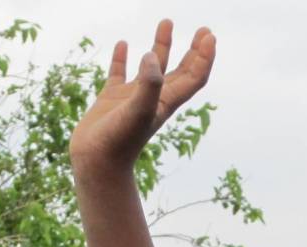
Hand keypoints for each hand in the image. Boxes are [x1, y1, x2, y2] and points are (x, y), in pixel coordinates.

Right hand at [69, 20, 216, 172]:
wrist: (96, 163)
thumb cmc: (119, 141)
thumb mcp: (137, 111)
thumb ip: (148, 83)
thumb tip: (152, 55)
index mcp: (166, 102)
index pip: (194, 77)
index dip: (205, 58)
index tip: (210, 36)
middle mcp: (153, 98)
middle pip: (181, 70)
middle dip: (193, 51)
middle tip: (203, 30)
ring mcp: (132, 97)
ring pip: (151, 67)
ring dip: (161, 46)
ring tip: (167, 23)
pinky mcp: (111, 98)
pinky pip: (119, 73)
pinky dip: (122, 58)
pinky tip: (123, 44)